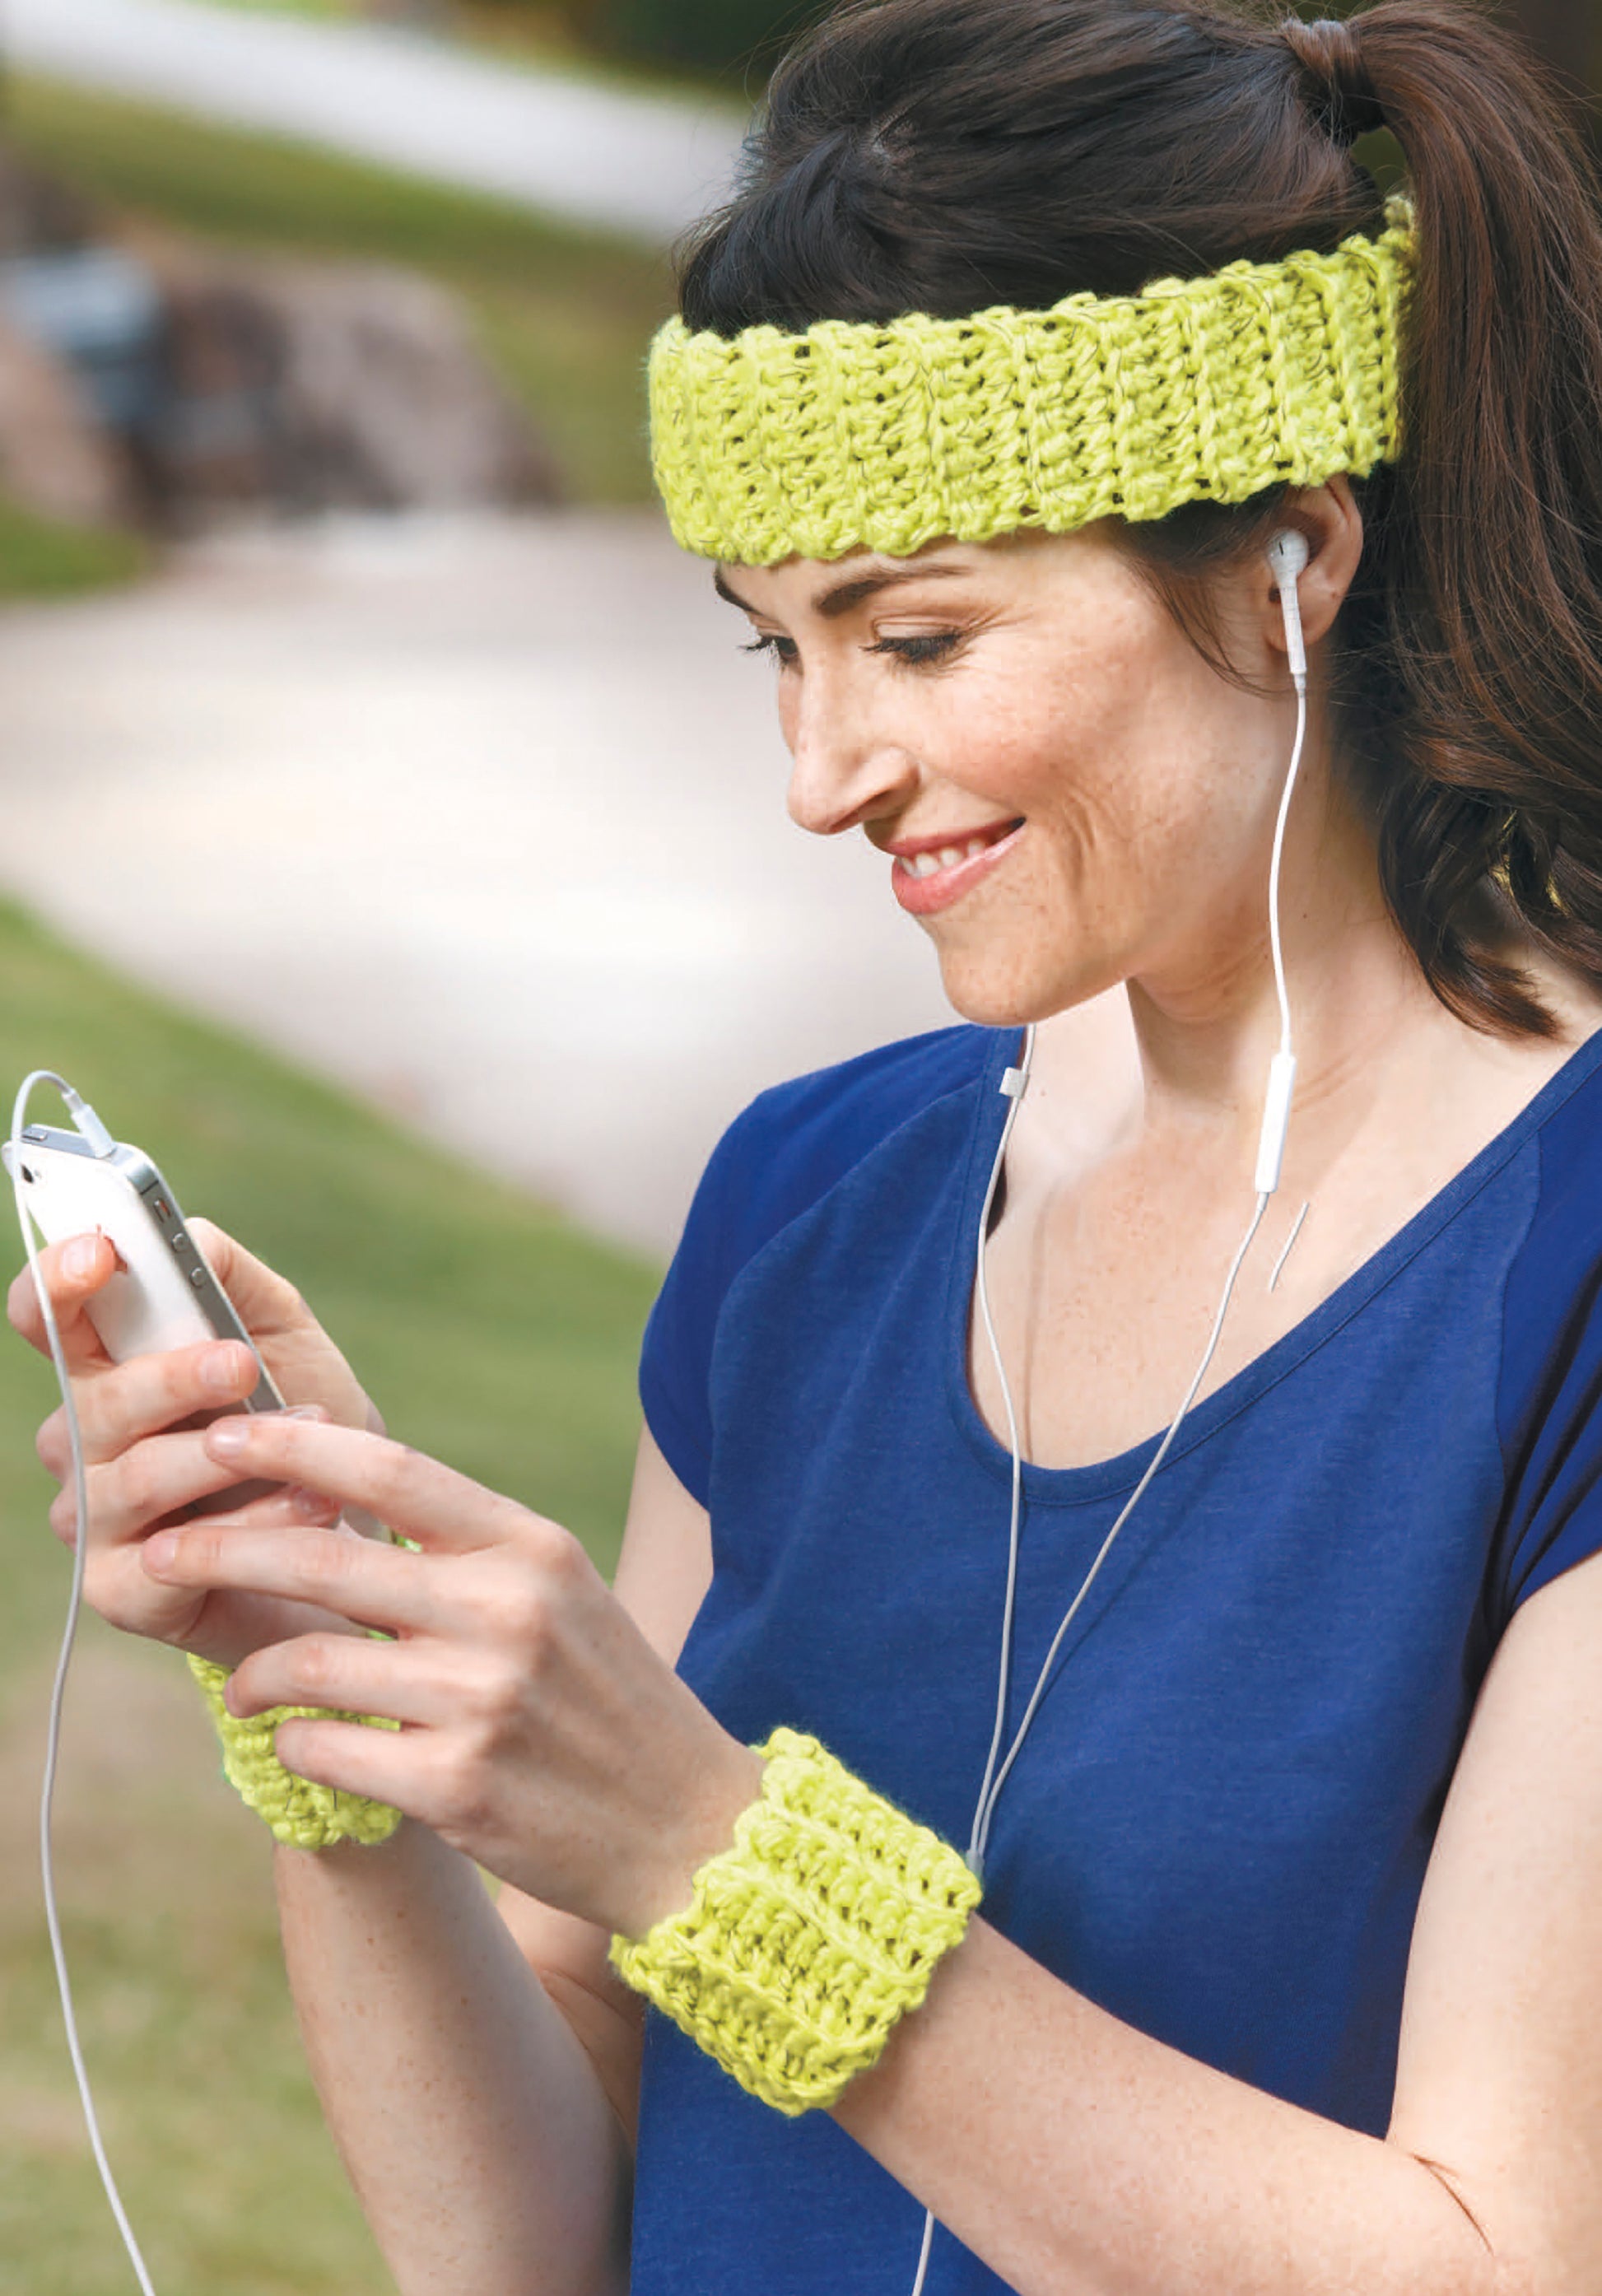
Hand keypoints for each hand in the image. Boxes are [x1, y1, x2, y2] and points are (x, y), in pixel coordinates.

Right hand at [9, 1222, 383, 1667]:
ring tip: (310, 1432)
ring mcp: (93, 1519)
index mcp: (106, 1369)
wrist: (357, 1526)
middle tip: (240, 1364)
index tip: (101, 1255)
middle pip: (93, 1399)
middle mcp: (83, 1441)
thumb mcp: (281, 1333)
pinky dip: (253, 1524)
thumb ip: (229, 1279)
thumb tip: (184, 1235)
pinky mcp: (123, 1590)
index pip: (49, 1317)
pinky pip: (175, 1555)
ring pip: (134, 1476)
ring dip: (232, 1451)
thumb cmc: (303, 1418)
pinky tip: (310, 1505)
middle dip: (170, 1377)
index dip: (59, 1281)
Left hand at [142, 1413, 764, 1935]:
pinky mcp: (458, 1788)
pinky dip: (296, 1745)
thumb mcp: (561, 1596)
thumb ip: (466, 1553)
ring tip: (242, 1684)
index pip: (393, 1467)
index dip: (295, 1443)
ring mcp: (484, 1701)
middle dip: (222, 1548)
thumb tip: (336, 1501)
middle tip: (161, 1552)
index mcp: (531, 1547)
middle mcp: (509, 1610)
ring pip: (311, 1660)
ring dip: (252, 1672)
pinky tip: (303, 1745)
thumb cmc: (605, 1701)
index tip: (224, 1434)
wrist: (685, 1828)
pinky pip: (328, 1749)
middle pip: (327, 1557)